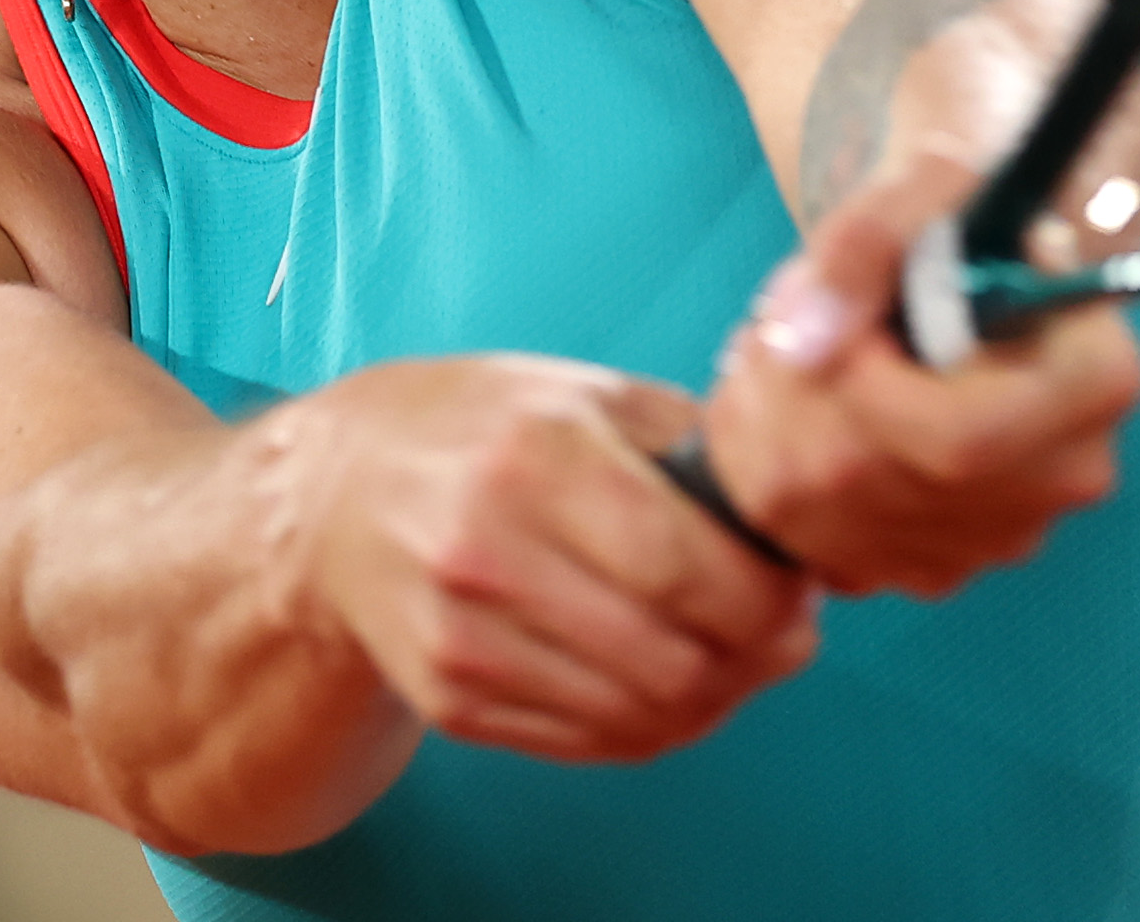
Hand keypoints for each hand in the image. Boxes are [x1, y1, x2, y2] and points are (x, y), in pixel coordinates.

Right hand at [295, 355, 817, 762]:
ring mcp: (460, 636)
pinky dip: (652, 723)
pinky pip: (592, 744)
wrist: (339, 491)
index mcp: (536, 453)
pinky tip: (664, 676)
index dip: (770, 599)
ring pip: (641, 718)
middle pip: (673, 661)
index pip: (686, 568)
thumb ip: (698, 451)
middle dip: (757, 657)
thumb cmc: (484, 429)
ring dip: (714, 698)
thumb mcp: (590, 395)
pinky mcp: (449, 700)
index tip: (799, 588)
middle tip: (783, 630)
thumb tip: (800, 530)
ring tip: (730, 653)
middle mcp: (487, 549)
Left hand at [698, 124, 1139, 598]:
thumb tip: (807, 341)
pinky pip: (813, 541)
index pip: (960, 437)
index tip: (826, 315)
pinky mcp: (932, 566)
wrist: (965, 258)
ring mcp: (996, 536)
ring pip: (829, 511)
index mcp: (1095, 379)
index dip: (863, 386)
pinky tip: (792, 401)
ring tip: (785, 345)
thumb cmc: (958, 216)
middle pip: (878, 477)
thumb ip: (867, 240)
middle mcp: (1061, 477)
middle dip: (794, 393)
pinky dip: (769, 465)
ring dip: (769, 418)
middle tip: (784, 315)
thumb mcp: (925, 182)